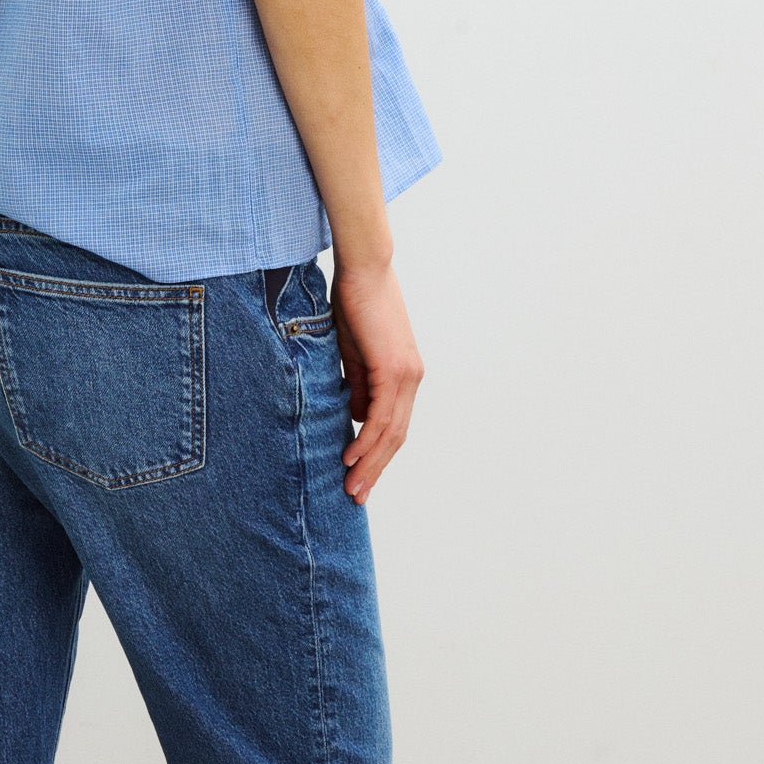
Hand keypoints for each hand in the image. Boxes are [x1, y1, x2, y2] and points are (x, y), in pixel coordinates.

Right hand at [329, 259, 424, 502]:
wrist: (364, 269)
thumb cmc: (356, 303)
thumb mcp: (355, 353)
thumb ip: (359, 385)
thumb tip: (355, 417)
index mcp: (404, 375)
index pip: (394, 425)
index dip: (378, 454)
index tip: (359, 476)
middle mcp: (411, 378)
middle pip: (396, 436)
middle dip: (376, 468)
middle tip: (356, 494)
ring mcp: (406, 374)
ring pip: (390, 431)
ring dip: (370, 462)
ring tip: (351, 486)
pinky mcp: (393, 368)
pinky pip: (380, 415)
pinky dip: (366, 439)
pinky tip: (351, 456)